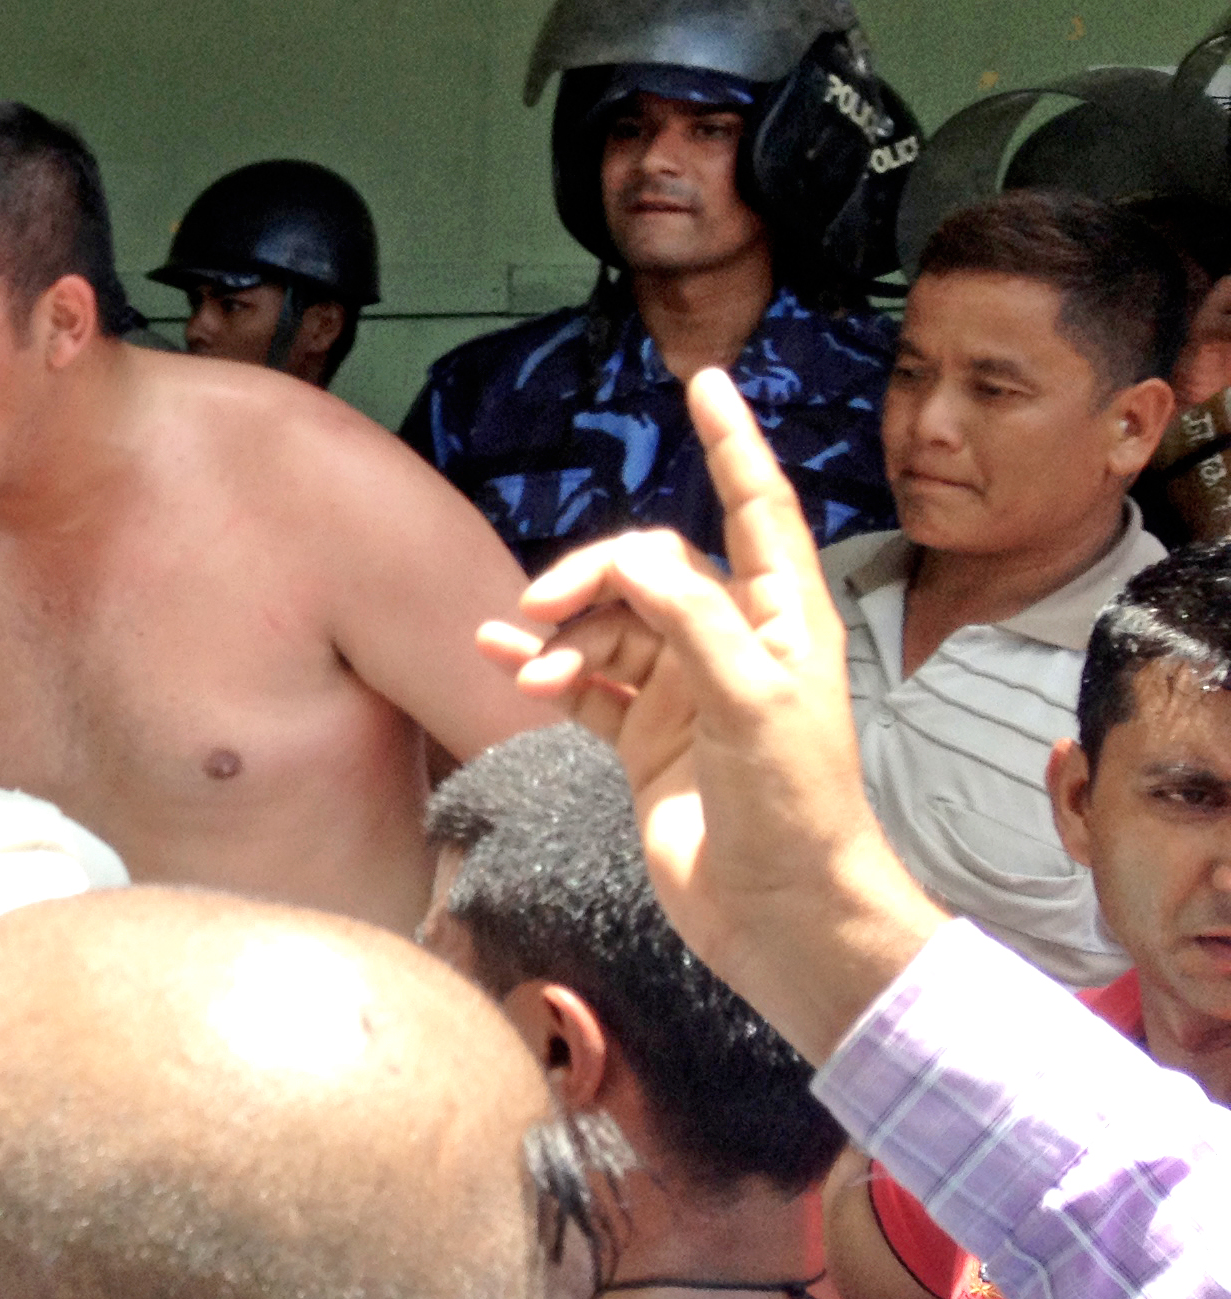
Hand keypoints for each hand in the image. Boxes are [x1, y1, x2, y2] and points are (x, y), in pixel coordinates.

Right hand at [477, 366, 946, 1058]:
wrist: (783, 917)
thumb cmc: (797, 809)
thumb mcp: (754, 704)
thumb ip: (691, 622)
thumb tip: (632, 558)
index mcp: (781, 621)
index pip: (756, 509)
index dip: (731, 444)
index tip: (704, 382)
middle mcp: (732, 644)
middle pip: (651, 570)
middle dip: (592, 575)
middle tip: (540, 608)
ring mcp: (684, 692)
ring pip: (607, 625)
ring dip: (559, 631)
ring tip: (521, 659)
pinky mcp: (643, 740)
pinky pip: (581, 681)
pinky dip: (542, 669)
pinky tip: (502, 666)